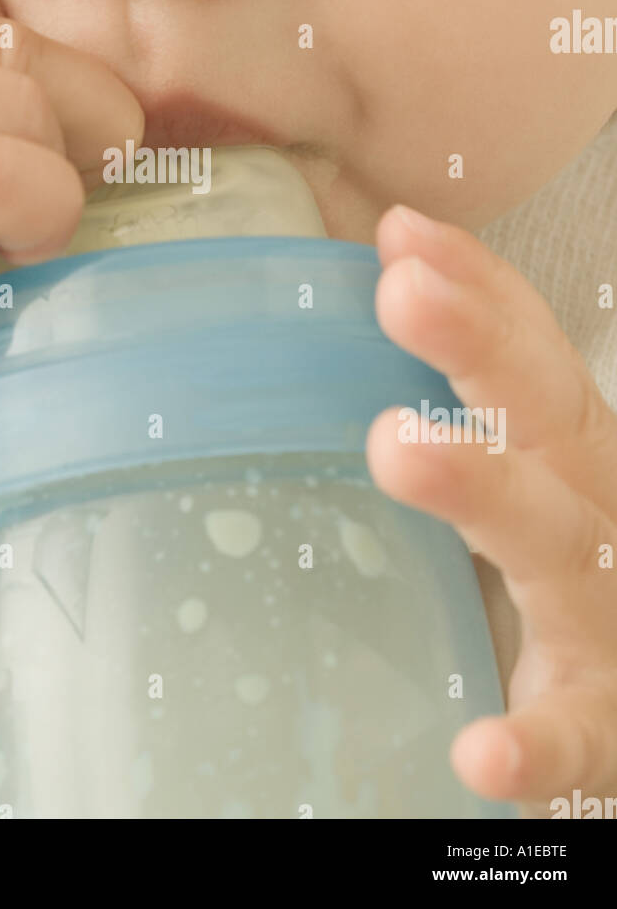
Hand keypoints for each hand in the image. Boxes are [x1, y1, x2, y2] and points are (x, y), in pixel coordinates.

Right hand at [0, 0, 142, 467]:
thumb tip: (45, 103)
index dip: (28, 69)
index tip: (36, 141)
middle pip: (4, 44)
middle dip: (66, 121)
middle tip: (55, 195)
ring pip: (15, 99)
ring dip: (55, 173)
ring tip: (21, 236)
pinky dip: (40, 208)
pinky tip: (19, 254)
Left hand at [367, 203, 616, 817]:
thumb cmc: (574, 568)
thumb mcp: (531, 468)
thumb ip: (473, 376)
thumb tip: (393, 247)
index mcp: (576, 457)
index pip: (536, 356)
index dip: (482, 288)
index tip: (403, 236)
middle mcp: (602, 516)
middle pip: (548, 421)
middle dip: (481, 349)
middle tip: (403, 295)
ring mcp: (610, 620)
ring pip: (556, 545)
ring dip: (484, 490)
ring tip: (398, 443)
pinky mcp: (608, 724)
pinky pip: (577, 735)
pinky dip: (539, 743)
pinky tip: (483, 751)